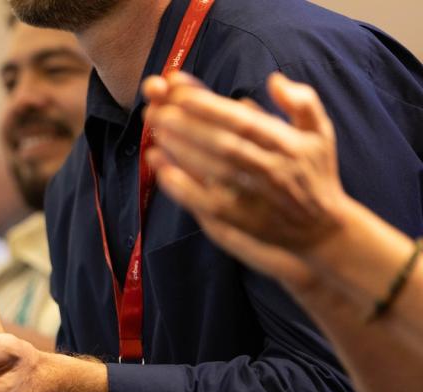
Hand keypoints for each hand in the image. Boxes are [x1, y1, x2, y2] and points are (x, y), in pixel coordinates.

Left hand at [141, 72, 352, 289]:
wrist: (321, 228)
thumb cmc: (315, 172)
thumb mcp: (320, 132)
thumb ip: (303, 101)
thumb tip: (274, 79)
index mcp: (287, 144)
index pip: (242, 120)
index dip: (208, 105)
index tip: (177, 90)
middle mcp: (272, 169)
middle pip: (222, 143)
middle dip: (185, 124)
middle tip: (155, 109)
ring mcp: (255, 196)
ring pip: (212, 169)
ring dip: (180, 150)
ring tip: (154, 131)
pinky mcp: (240, 219)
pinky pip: (205, 201)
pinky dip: (182, 186)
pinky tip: (160, 169)